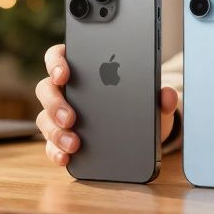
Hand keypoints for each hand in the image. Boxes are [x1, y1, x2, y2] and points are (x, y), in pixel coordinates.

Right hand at [36, 44, 179, 166]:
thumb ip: (159, 95)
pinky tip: (66, 157)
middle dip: (55, 103)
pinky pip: (51, 144)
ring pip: (45, 118)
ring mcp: (59, 115)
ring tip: (73, 143)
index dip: (55, 62)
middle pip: (46, 89)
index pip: (58, 56)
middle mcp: (65, 90)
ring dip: (55, 132)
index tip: (64, 73)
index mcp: (82, 69)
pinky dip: (55, 151)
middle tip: (71, 117)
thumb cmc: (138, 104)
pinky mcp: (61, 138)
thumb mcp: (151, 98)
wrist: (140, 132)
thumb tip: (168, 95)